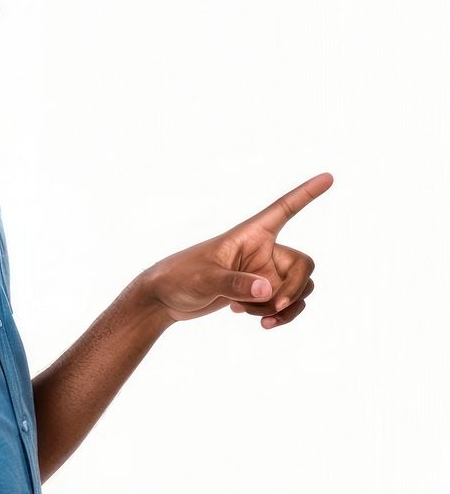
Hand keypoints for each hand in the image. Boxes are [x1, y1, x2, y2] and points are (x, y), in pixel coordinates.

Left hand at [141, 172, 332, 327]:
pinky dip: (276, 315)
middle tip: (272, 307)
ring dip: (283, 307)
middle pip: (303, 266)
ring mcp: (263, 273)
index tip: (329, 177)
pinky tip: (248, 316)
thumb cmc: (179, 277)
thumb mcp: (204, 280)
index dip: (307, 193)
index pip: (284, 209)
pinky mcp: (259, 293)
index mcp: (250, 234)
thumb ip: (235, 283)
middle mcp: (262, 251)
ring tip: (251, 314)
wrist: (164, 299)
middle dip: (294, 290)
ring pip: (299, 289)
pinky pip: (286, 304)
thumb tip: (268, 291)